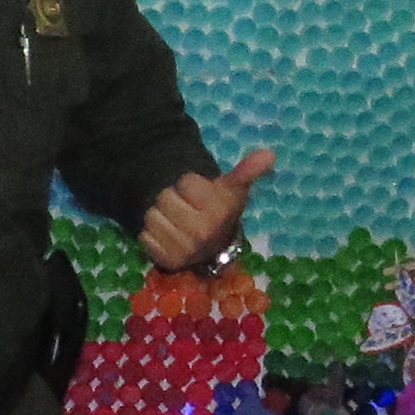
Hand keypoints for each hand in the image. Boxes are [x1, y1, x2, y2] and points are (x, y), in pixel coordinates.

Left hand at [139, 149, 279, 272]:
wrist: (213, 246)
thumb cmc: (221, 211)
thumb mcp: (234, 189)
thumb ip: (248, 170)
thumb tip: (269, 153)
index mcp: (220, 211)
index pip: (186, 182)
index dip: (190, 185)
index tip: (200, 196)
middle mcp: (204, 232)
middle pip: (165, 196)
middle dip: (173, 199)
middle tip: (187, 210)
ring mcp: (185, 250)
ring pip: (152, 215)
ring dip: (160, 216)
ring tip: (177, 223)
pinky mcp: (167, 261)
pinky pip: (144, 236)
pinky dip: (152, 234)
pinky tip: (167, 237)